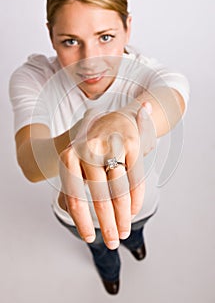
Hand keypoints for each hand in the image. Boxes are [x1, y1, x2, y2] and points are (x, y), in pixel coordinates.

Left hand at [59, 102, 154, 248]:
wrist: (111, 118)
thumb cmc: (90, 149)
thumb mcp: (75, 164)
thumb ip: (68, 185)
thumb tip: (63, 208)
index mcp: (69, 157)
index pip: (73, 196)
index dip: (82, 220)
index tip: (90, 238)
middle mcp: (88, 151)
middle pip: (99, 197)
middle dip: (107, 224)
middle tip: (113, 242)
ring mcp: (110, 146)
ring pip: (119, 191)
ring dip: (123, 216)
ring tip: (123, 231)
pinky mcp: (131, 145)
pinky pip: (134, 180)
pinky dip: (135, 200)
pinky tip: (133, 213)